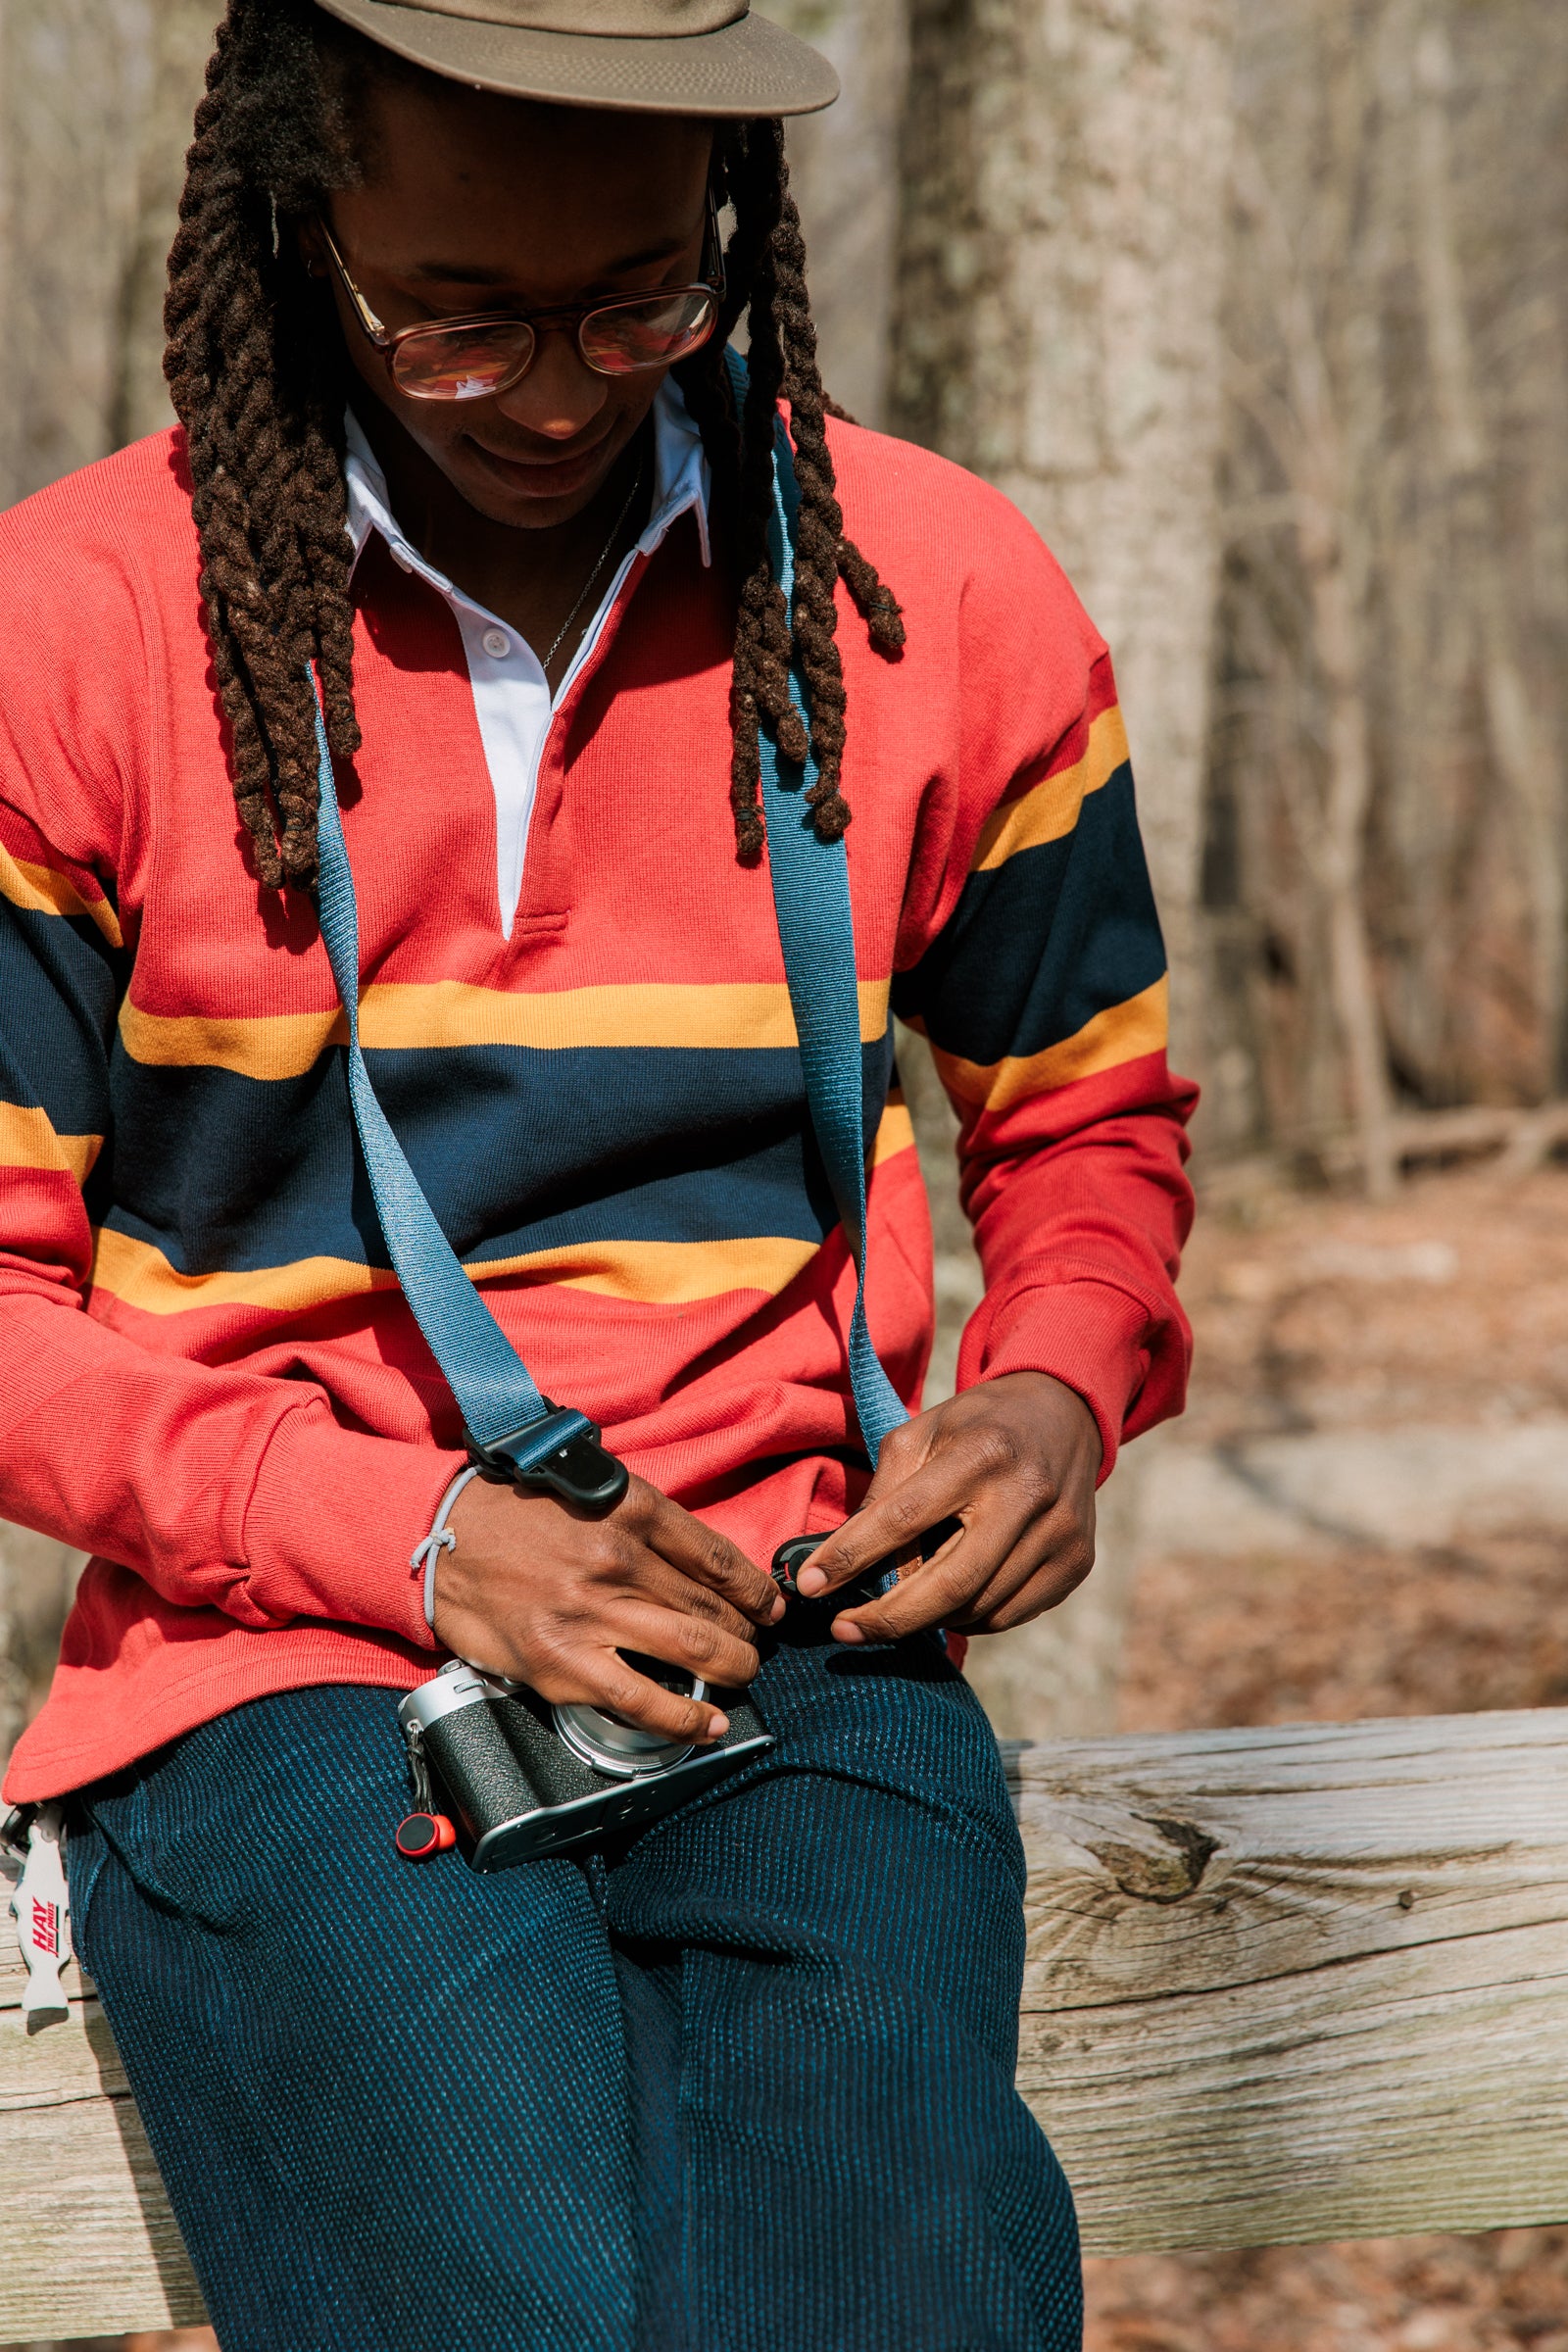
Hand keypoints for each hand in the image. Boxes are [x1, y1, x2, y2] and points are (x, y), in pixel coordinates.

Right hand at [433, 1474, 783, 1744]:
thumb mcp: (590, 1490)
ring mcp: (591, 1614)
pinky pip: (640, 1700)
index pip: (716, 1556)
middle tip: (757, 1644)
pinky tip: (707, 1723)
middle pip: (710, 1606)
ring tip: (743, 1675)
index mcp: (630, 1509)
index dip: (755, 1589)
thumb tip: (702, 1568)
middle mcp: (617, 1559)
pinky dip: (684, 1717)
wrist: (440, 1537)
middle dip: (747, 1633)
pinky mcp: (563, 1663)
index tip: (769, 1605)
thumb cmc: (515, 1511)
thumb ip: (645, 1524)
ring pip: (691, 1649)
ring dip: (732, 1668)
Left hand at [793, 1372, 1102, 1642]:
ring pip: (979, 1607)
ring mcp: (1060, 1533)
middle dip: (888, 1618)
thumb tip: (843, 1563)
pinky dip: (968, 1618)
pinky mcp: (1076, 1562)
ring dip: (927, 1618)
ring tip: (898, 1606)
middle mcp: (1027, 1495)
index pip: (905, 1518)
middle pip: (950, 1583)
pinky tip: (947, 1601)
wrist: (1063, 1414)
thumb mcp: (921, 1433)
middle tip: (844, 1631)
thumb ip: (884, 1494)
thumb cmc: (977, 1426)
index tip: (810, 1586)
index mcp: (982, 1453)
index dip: (851, 1557)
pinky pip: (1009, 1615)